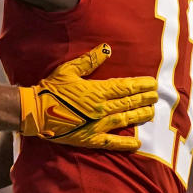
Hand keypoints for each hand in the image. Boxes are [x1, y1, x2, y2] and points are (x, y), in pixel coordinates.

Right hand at [19, 44, 157, 149]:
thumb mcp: (68, 70)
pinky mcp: (90, 139)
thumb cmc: (51, 89)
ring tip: (152, 113)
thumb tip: (107, 49)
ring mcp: (97, 125)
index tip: (153, 84)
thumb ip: (90, 60)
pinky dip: (125, 143)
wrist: (35, 112)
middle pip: (128, 103)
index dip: (140, 85)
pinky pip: (111, 142)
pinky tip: (137, 143)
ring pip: (124, 120)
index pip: (125, 87)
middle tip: (157, 97)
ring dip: (140, 116)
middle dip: (144, 99)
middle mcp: (101, 109)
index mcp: (97, 91)